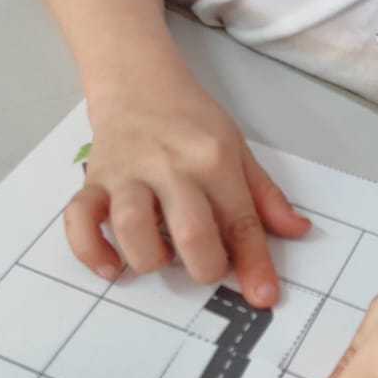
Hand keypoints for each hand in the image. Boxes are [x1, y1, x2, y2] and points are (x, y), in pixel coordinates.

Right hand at [65, 73, 309, 306]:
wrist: (138, 81)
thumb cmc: (192, 121)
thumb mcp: (238, 148)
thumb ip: (265, 195)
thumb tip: (298, 231)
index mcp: (213, 159)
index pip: (240, 220)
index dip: (253, 264)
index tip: (264, 296)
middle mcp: (170, 166)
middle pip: (190, 231)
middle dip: (204, 267)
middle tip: (206, 268)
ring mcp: (127, 173)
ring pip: (132, 228)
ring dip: (149, 259)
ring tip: (161, 259)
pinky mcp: (92, 179)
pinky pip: (79, 219)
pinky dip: (91, 250)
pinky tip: (111, 267)